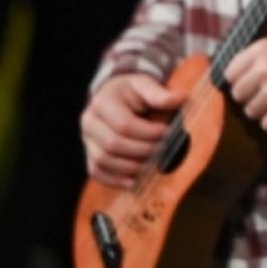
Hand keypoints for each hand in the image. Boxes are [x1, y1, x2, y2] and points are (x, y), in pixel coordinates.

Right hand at [81, 73, 184, 187]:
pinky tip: (134, 182)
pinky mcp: (89, 153)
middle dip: (142, 151)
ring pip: (103, 161)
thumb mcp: (145, 85)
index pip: (124, 125)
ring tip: (152, 164)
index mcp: (102, 102)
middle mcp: (88, 121)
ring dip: (130, 167)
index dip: (148, 133)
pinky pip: (97, 171)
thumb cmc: (133, 91)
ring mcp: (86, 139)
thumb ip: (160, 93)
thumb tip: (180, 98)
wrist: (114, 95)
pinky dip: (114, 180)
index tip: (167, 133)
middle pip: (113, 144)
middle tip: (163, 150)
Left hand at [224, 34, 266, 132]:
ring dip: (264, 111)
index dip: (241, 80)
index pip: (230, 74)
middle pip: (238, 95)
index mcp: (261, 50)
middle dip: (251, 97)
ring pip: (251, 112)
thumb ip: (260, 51)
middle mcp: (264, 70)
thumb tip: (233, 66)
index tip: (252, 82)